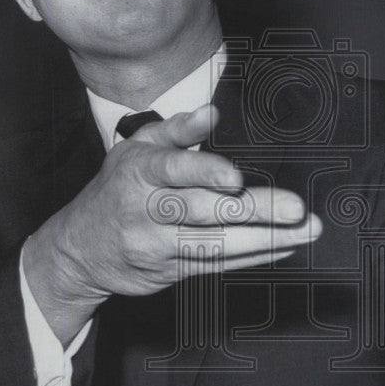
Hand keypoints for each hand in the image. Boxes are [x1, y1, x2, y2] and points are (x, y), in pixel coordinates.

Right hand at [23, 103, 321, 344]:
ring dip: (265, 239)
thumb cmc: (116, 190)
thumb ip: (177, 131)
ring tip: (305, 231)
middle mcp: (148, 210)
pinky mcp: (171, 271)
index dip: (205, 174)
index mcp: (140, 172)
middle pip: (203, 211)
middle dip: (254, 211)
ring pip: (215, 245)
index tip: (236, 178)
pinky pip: (216, 265)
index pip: (174, 171)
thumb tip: (212, 113)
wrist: (79, 250)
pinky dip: (253, 257)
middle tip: (295, 209)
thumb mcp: (135, 150)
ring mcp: (158, 246)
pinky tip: (284, 247)